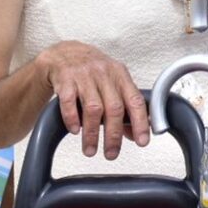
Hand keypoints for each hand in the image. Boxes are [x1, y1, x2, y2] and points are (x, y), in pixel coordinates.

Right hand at [36, 41, 149, 158]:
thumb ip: (124, 106)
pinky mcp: (65, 79)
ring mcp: (84, 75)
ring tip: (90, 150)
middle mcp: (104, 73)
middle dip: (113, 135)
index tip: (142, 141)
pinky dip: (73, 119)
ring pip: (93, 108)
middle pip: (114, 108)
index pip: (135, 100)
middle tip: (111, 154)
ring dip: (92, 134)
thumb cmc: (92, 71)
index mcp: (120, 75)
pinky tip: (75, 131)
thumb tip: (133, 134)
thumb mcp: (112, 83)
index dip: (140, 122)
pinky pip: (69, 102)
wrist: (65, 53)